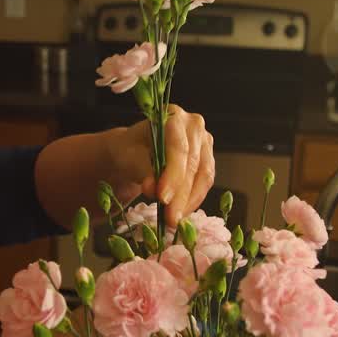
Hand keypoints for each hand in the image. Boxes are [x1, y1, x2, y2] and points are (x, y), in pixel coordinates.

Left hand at [107, 104, 214, 227]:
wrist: (135, 152)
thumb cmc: (130, 150)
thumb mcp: (129, 157)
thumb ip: (142, 170)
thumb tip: (152, 188)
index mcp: (172, 116)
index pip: (178, 149)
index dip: (172, 176)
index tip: (162, 199)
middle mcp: (193, 124)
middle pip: (192, 164)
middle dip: (181, 195)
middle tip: (170, 218)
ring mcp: (205, 141)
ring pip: (203, 175)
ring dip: (189, 201)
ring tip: (174, 220)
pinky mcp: (208, 158)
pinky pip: (206, 182)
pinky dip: (194, 199)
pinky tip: (182, 212)